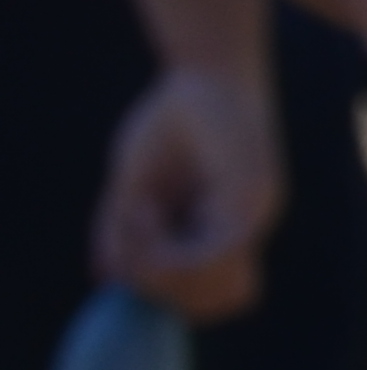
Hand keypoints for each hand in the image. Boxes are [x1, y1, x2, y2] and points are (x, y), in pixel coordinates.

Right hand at [98, 62, 283, 322]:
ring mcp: (255, 216)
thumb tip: (107, 278)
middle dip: (156, 289)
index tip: (124, 257)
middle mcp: (246, 229)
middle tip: (125, 240)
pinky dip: (165, 249)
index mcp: (222, 229)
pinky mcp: (252, 198)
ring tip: (135, 218)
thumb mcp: (134, 181)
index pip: (209, 296)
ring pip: (213, 287)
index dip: (164, 293)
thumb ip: (122, 229)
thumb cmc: (172, 116)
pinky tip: (142, 209)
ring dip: (158, 272)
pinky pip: (211, 255)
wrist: (207, 68)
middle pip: (212, 302)